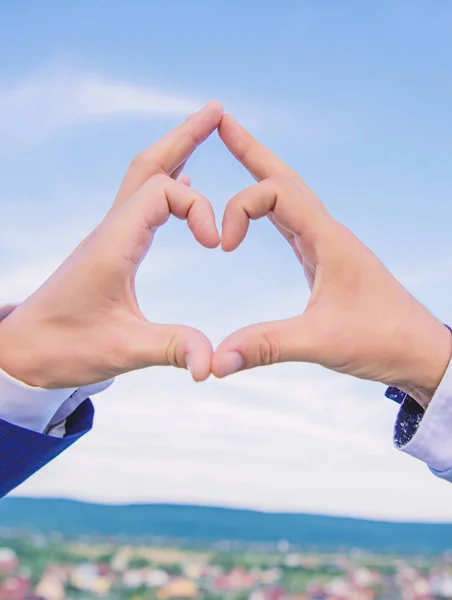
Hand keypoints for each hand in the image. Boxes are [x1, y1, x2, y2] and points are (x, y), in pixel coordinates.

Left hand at [0, 101, 222, 387]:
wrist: (23, 352)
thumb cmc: (64, 348)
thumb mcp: (120, 351)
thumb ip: (171, 349)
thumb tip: (213, 365)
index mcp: (114, 243)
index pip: (164, 191)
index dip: (200, 208)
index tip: (216, 246)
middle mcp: (110, 230)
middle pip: (148, 165)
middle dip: (184, 136)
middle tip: (215, 111)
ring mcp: (108, 236)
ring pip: (142, 178)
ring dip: (174, 153)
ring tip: (202, 132)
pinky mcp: (109, 248)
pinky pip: (140, 202)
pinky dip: (165, 183)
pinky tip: (180, 184)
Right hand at [212, 115, 451, 407]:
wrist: (420, 351)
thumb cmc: (383, 340)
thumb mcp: (322, 342)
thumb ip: (266, 346)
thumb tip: (215, 362)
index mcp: (328, 238)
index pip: (274, 193)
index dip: (239, 208)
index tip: (223, 246)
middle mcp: (328, 233)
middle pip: (284, 178)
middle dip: (250, 151)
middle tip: (222, 122)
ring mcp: (328, 246)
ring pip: (289, 198)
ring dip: (260, 175)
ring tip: (237, 151)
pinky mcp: (326, 262)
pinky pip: (292, 224)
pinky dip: (269, 211)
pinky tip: (260, 214)